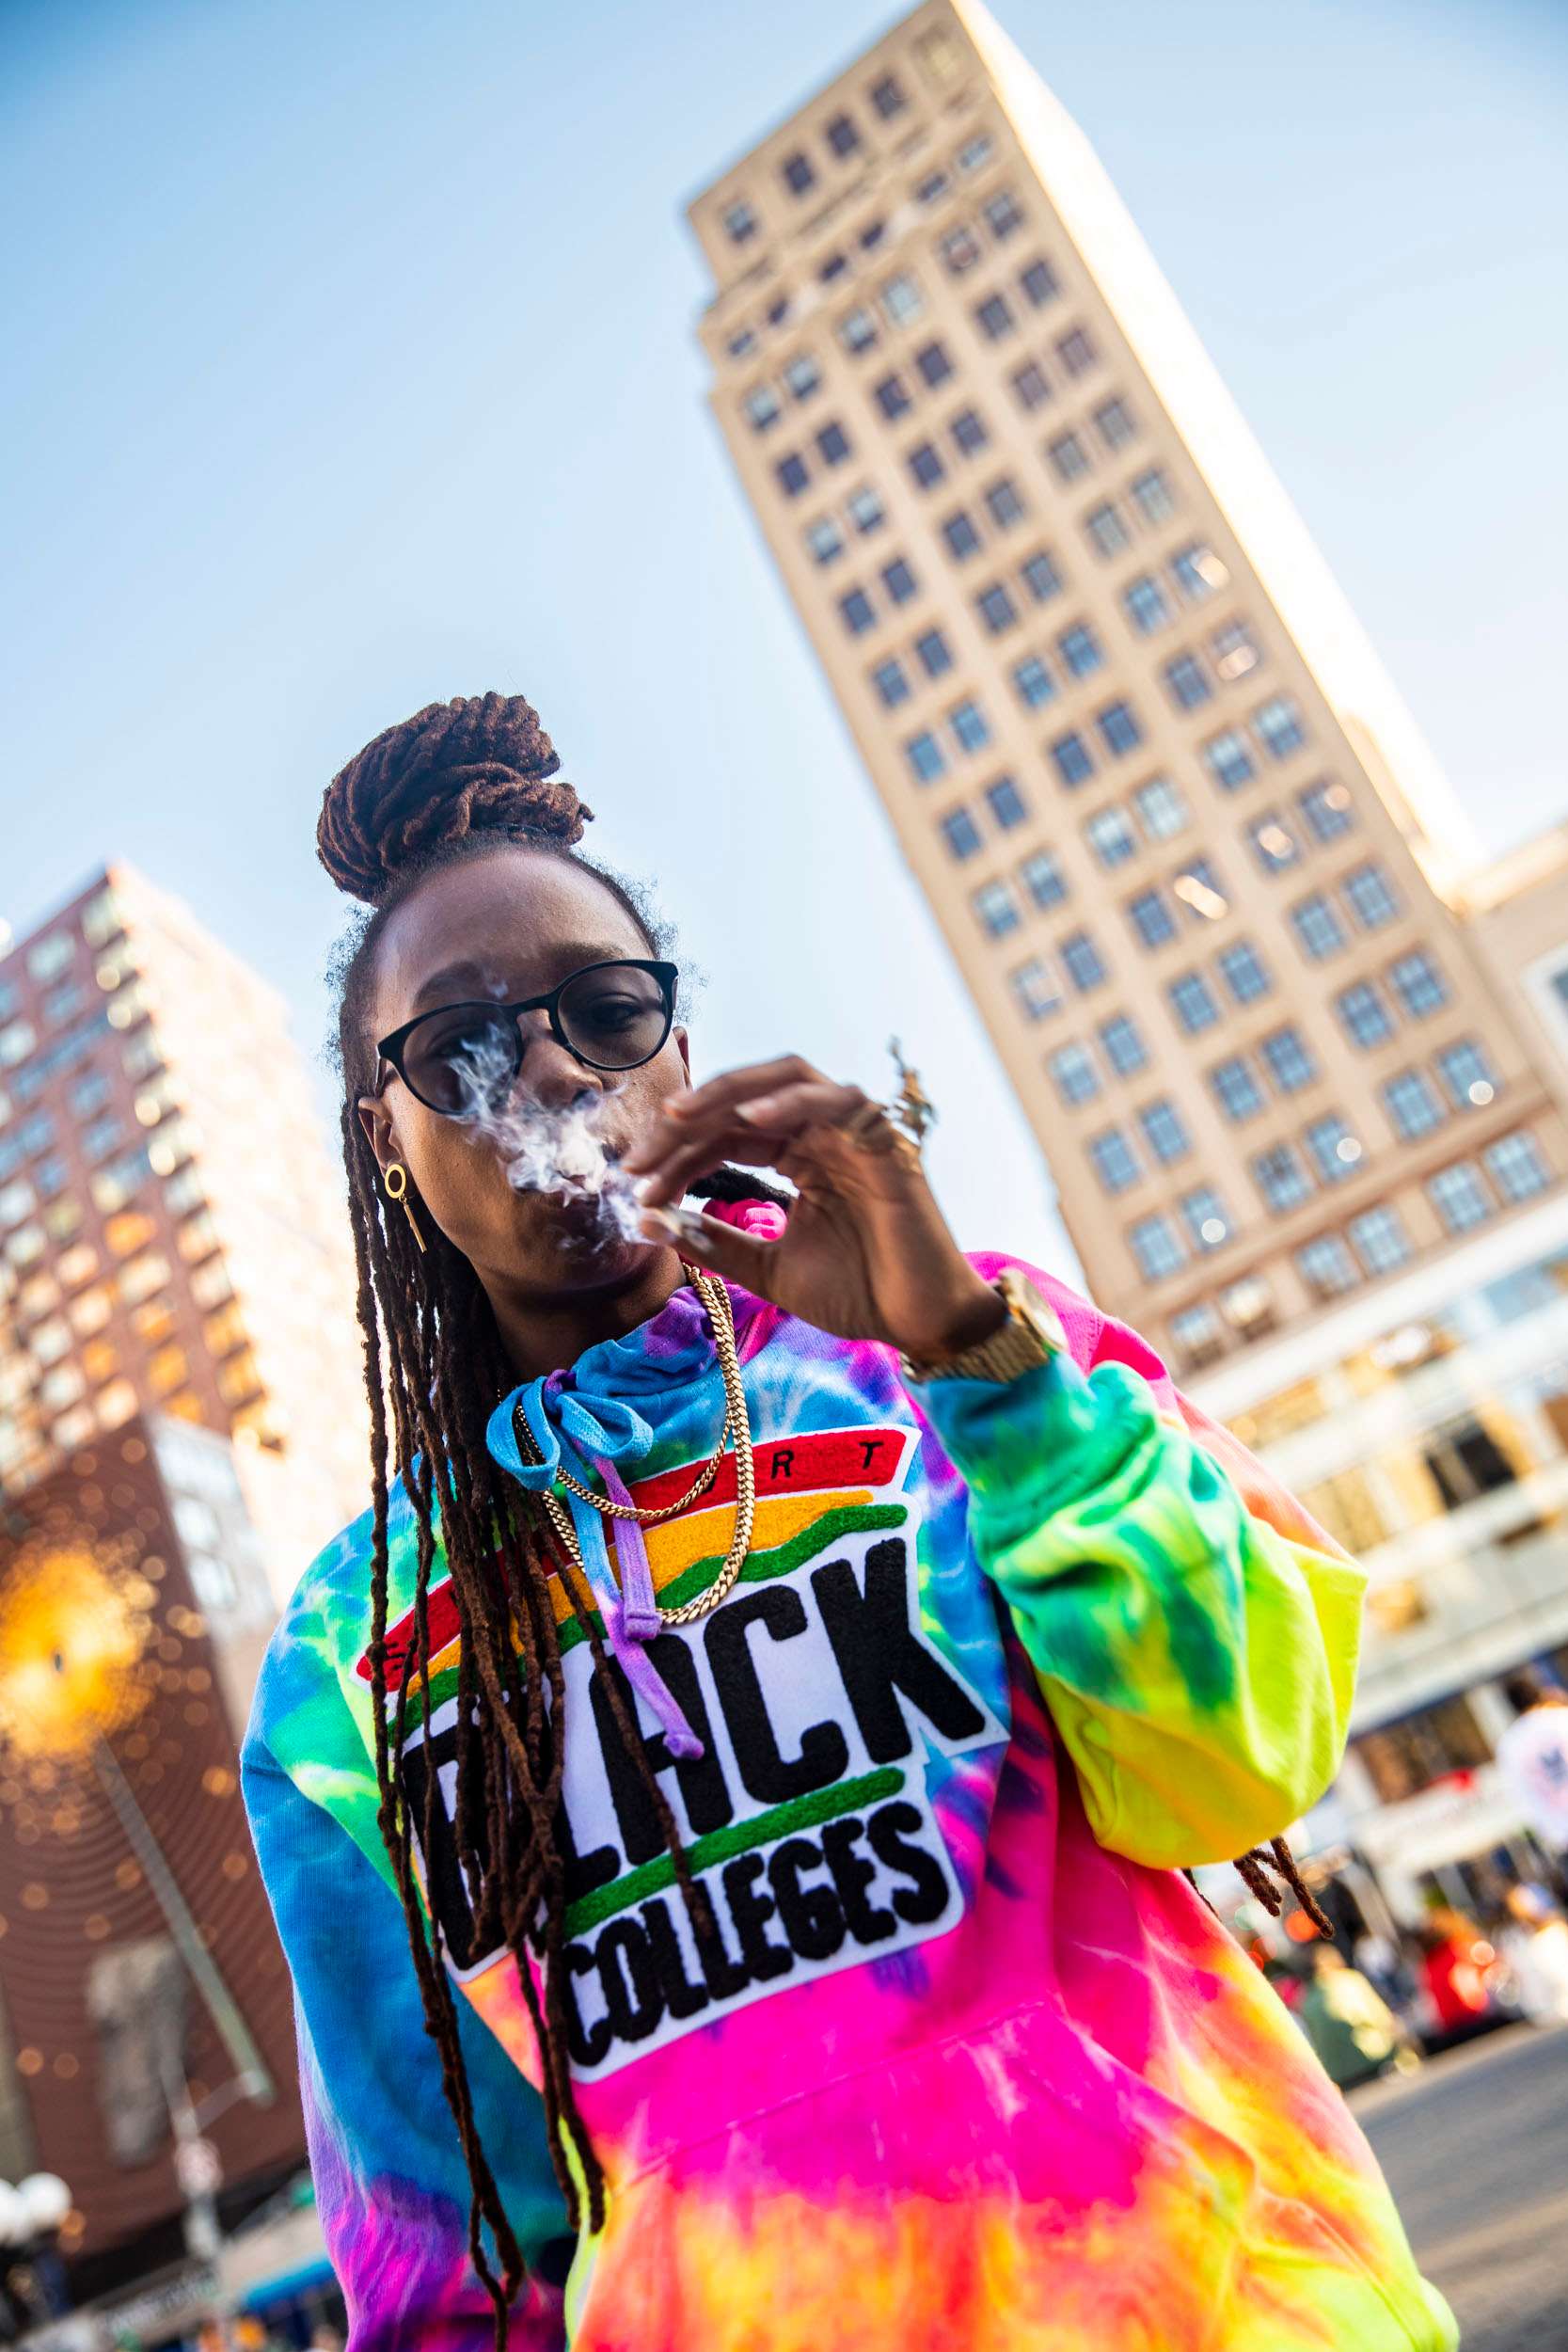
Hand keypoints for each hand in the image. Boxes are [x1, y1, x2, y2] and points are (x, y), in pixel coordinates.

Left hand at [621, 1055, 1005, 1361]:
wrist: (919, 1324)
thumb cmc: (858, 1293)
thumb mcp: (767, 1269)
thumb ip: (715, 1243)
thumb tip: (650, 1222)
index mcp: (799, 1156)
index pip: (726, 1134)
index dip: (677, 1153)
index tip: (637, 1186)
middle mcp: (824, 1133)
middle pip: (746, 1099)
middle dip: (686, 1123)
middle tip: (640, 1157)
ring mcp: (855, 1130)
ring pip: (787, 1077)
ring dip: (727, 1093)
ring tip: (678, 1118)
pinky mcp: (884, 1139)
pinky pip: (835, 1099)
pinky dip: (790, 1101)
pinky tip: (747, 1121)